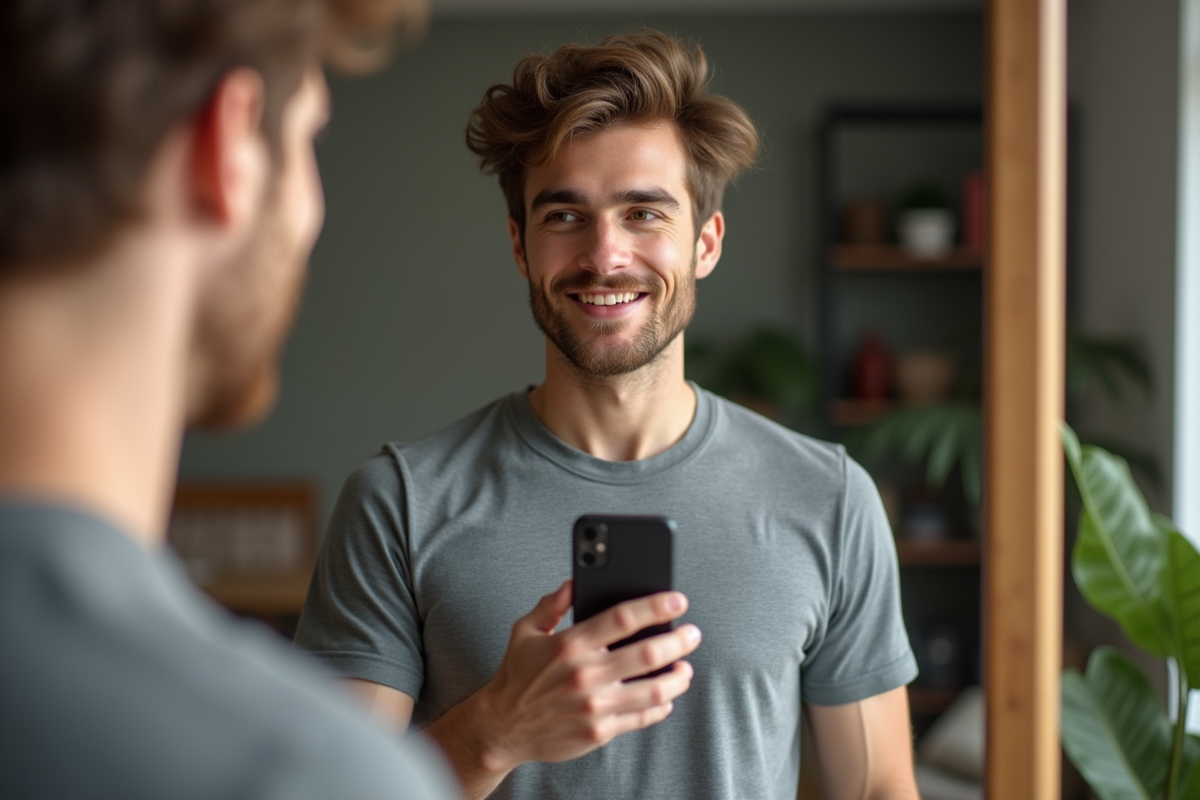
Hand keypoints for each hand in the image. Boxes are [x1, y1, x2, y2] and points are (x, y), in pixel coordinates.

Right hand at [473, 580, 699, 772]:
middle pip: (648, 654)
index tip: (678, 601)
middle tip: (692, 634)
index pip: (623, 618)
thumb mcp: (525, 630)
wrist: (502, 727)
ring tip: (685, 667)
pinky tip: (665, 697)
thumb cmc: (516, 676)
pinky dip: (661, 707)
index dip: (656, 607)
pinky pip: (642, 718)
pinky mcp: (599, 731)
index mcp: (570, 644)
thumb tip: (574, 581)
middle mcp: (586, 674)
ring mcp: (595, 706)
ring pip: (654, 691)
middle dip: (679, 641)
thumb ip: (551, 604)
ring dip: (678, 677)